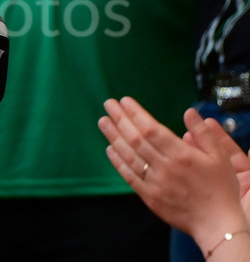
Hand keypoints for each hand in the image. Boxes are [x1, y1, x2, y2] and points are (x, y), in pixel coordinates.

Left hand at [99, 97, 247, 248]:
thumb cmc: (220, 188)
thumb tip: (188, 112)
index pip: (152, 129)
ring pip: (129, 155)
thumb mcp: (221, 157)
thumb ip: (203, 133)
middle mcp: (165, 167)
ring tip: (103, 122)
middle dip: (120, 119)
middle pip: (136, 139)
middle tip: (108, 104)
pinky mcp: (149, 196)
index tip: (124, 101)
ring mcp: (154, 182)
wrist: (217, 224)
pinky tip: (110, 149)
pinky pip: (129, 176)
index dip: (136, 113)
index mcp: (181, 155)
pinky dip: (118, 161)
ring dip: (113, 137)